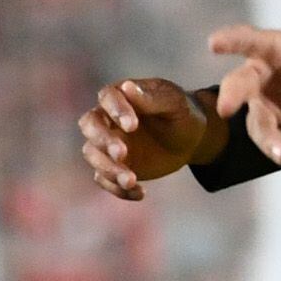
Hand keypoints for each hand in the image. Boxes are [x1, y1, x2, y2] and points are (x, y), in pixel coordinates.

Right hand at [77, 77, 217, 200]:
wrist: (191, 139)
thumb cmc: (182, 114)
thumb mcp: (176, 104)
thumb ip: (153, 97)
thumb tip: (126, 87)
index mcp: (120, 97)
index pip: (107, 98)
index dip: (115, 111)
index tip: (132, 126)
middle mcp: (107, 119)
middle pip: (89, 126)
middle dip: (102, 140)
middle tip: (122, 153)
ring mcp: (107, 144)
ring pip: (93, 155)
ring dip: (109, 169)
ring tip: (131, 180)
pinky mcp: (114, 166)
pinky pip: (105, 179)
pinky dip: (118, 189)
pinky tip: (140, 193)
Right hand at [209, 24, 280, 166]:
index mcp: (272, 51)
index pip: (250, 41)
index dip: (231, 41)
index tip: (214, 43)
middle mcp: (263, 81)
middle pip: (242, 88)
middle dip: (232, 97)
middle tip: (225, 109)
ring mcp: (272, 108)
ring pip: (261, 126)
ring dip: (270, 142)